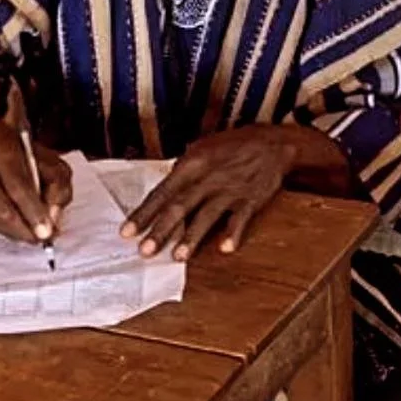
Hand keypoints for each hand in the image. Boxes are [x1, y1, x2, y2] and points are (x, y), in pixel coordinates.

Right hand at [0, 97, 72, 242]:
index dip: (33, 212)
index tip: (46, 231)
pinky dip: (6, 230)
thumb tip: (53, 217)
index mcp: (4, 154)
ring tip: (34, 237)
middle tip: (42, 240)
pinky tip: (18, 231)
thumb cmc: (25, 155)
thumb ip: (58, 187)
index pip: (19, 187)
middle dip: (24, 229)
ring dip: (16, 233)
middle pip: (1, 209)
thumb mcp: (51, 163)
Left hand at [120, 126, 295, 260]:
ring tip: (178, 257)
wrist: (273, 144)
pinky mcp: (250, 200)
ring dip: (192, 237)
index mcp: (192, 164)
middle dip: (161, 230)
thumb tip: (162, 192)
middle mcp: (208, 177)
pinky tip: (225, 248)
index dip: (144, 213)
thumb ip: (182, 171)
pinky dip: (233, 233)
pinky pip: (240, 219)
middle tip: (145, 251)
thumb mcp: (202, 149)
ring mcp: (230, 190)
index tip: (126, 233)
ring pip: (206, 215)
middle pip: (180, 206)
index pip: (162, 192)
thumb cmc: (233, 147)